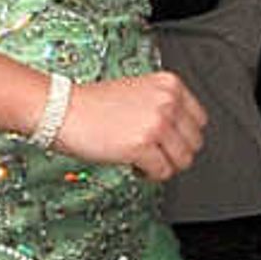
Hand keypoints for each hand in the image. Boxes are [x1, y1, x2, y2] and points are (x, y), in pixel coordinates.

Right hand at [54, 69, 206, 181]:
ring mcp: (156, 123)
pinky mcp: (142, 145)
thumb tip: (183, 134)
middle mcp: (167, 101)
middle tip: (153, 152)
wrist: (61, 109)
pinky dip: (149, 174)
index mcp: (170, 85)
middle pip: (194, 143)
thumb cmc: (92, 104)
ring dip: (163, 165)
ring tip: (142, 158)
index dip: (182, 136)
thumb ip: (164, 107)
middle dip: (174, 153)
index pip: (199, 121)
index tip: (168, 141)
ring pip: (182, 161)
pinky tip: (133, 164)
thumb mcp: (138, 91)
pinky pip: (163, 172)